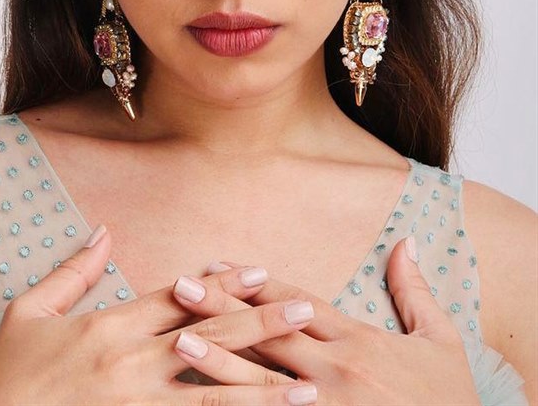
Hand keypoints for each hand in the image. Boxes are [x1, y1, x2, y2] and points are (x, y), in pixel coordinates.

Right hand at [0, 226, 318, 405]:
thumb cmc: (8, 375)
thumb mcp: (29, 313)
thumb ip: (72, 271)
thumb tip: (103, 230)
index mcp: (110, 327)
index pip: (178, 298)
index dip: (222, 284)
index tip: (259, 273)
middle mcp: (131, 364)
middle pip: (209, 339)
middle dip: (261, 324)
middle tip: (305, 312)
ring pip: (213, 395)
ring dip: (263, 390)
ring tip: (308, 390)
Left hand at [170, 237, 480, 404]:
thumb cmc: (453, 400)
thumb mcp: (442, 342)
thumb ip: (415, 292)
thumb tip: (405, 241)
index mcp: (359, 341)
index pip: (296, 302)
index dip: (254, 282)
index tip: (218, 264)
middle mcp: (337, 371)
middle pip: (269, 331)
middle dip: (222, 308)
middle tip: (180, 285)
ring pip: (263, 378)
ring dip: (219, 357)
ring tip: (178, 338)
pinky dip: (240, 405)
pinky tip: (207, 399)